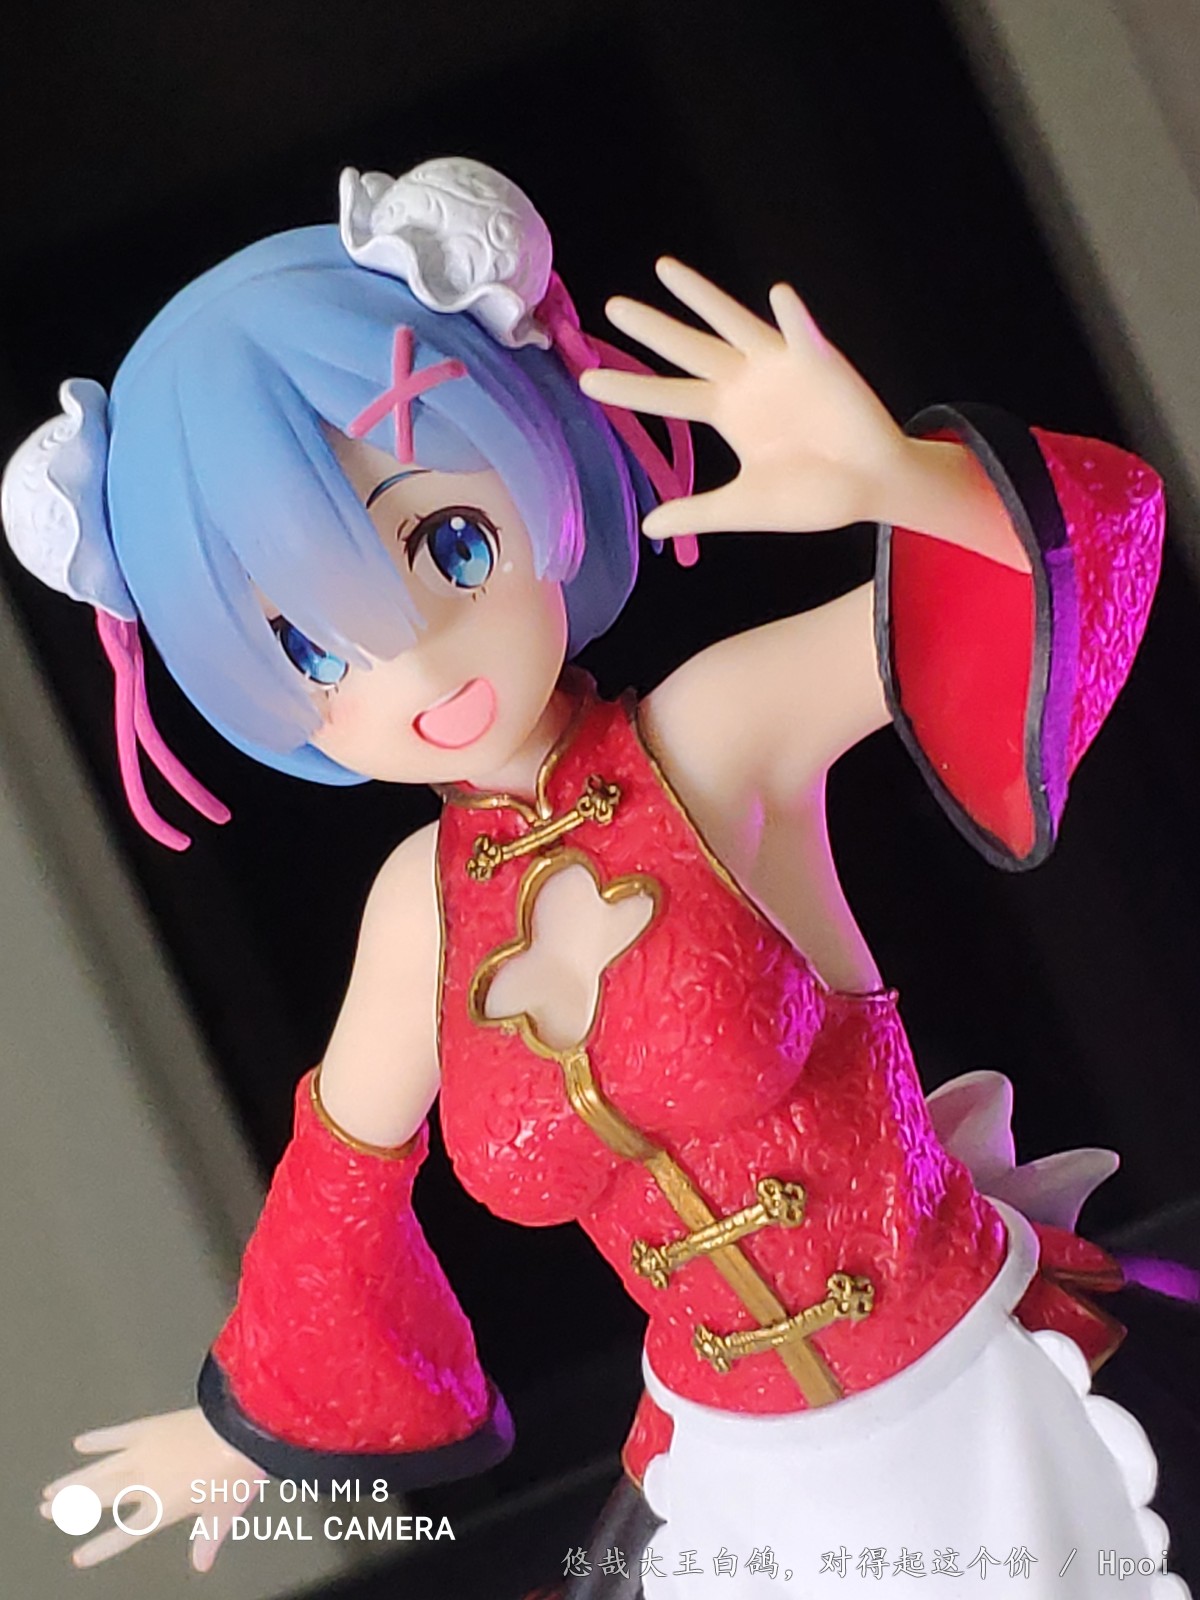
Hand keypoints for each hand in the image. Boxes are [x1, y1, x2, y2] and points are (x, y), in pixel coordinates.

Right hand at [39, 1406, 262, 1571]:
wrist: (241, 1429)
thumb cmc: (237, 1474)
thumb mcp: (224, 1513)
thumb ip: (207, 1538)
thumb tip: (201, 1565)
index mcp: (162, 1508)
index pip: (124, 1533)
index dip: (101, 1547)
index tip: (78, 1556)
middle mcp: (145, 1483)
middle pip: (100, 1498)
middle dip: (71, 1506)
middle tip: (45, 1511)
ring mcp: (144, 1454)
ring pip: (99, 1470)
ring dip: (74, 1480)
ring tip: (50, 1489)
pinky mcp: (150, 1427)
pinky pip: (117, 1435)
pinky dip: (99, 1439)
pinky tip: (81, 1443)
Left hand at [578, 258, 912, 540]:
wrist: (868, 487)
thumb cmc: (810, 495)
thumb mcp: (744, 505)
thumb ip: (698, 511)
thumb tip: (648, 524)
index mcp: (725, 412)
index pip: (666, 396)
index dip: (629, 388)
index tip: (587, 380)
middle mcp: (744, 381)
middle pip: (687, 349)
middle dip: (652, 328)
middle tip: (612, 307)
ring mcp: (779, 364)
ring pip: (731, 322)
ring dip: (701, 297)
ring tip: (666, 270)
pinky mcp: (818, 360)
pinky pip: (802, 333)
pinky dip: (792, 316)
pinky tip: (779, 296)